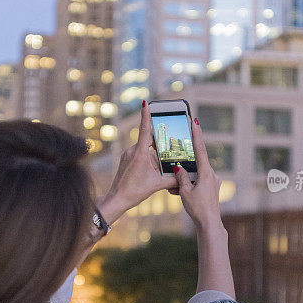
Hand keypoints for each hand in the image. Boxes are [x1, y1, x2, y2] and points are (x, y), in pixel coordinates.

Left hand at [97, 101, 176, 224]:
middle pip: (149, 140)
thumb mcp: (157, 185)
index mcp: (140, 153)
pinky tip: (151, 171)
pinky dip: (148, 160)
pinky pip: (139, 155)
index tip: (146, 103)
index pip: (145, 130)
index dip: (146, 115)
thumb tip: (185, 175)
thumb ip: (173, 178)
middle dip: (160, 143)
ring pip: (145, 149)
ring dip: (154, 156)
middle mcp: (132, 150)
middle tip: (170, 143)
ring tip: (158, 168)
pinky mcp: (126, 160)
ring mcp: (128, 154)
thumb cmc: (134, 191)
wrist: (117, 199)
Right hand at [172, 117, 222, 231]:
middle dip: (183, 166)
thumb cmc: (198, 208)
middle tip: (175, 167)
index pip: (200, 149)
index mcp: (206, 173)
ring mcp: (212, 182)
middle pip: (195, 163)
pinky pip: (198, 182)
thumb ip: (181, 177)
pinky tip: (180, 193)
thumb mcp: (185, 192)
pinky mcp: (211, 188)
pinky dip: (189, 185)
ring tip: (175, 191)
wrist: (209, 224)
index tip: (194, 121)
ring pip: (195, 174)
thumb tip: (178, 167)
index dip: (196, 134)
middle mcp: (211, 175)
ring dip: (184, 180)